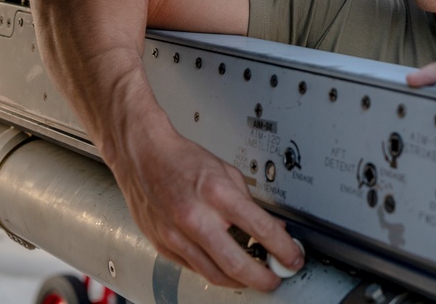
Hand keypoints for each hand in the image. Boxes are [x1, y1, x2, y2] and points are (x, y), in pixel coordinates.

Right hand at [110, 120, 303, 290]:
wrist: (143, 156)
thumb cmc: (182, 160)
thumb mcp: (227, 172)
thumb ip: (249, 202)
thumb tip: (271, 227)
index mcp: (217, 193)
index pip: (260, 229)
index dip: (283, 249)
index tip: (292, 258)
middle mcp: (195, 217)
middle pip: (236, 264)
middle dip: (263, 278)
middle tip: (275, 279)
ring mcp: (176, 235)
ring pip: (214, 274)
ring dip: (239, 281)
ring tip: (254, 275)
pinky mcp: (163, 246)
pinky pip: (194, 268)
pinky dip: (214, 270)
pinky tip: (225, 265)